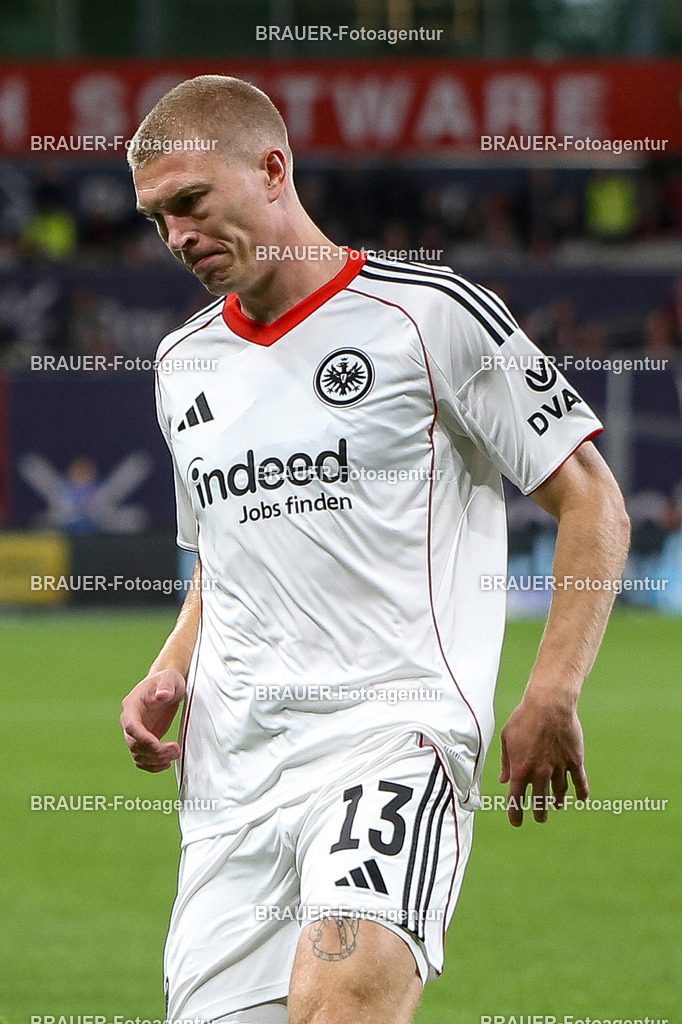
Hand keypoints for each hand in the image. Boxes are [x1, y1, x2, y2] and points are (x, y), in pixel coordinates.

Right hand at [120, 668, 185, 772]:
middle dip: (154, 751)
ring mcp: (136, 733)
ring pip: (138, 755)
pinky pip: (142, 759)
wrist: (167, 685)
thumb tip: (161, 696)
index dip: (142, 737)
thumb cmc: (168, 680)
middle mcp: (130, 721)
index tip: (157, 744)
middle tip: (176, 750)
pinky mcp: (144, 740)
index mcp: (131, 706)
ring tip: (175, 754)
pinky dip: (152, 766)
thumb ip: (165, 686)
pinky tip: (166, 764)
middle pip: (135, 744)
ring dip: (155, 760)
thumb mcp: (169, 679)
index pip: (131, 726)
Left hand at [499, 695, 588, 825]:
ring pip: (559, 792)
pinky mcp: (575, 761)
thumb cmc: (524, 718)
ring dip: (558, 801)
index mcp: (520, 769)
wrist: (549, 704)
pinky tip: (581, 799)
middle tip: (539, 817)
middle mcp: (540, 773)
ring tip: (557, 805)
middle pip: (540, 802)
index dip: (515, 814)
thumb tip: (503, 780)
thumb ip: (506, 762)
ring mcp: (559, 768)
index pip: (516, 799)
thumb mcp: (507, 738)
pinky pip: (580, 782)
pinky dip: (582, 792)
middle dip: (539, 813)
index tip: (516, 822)